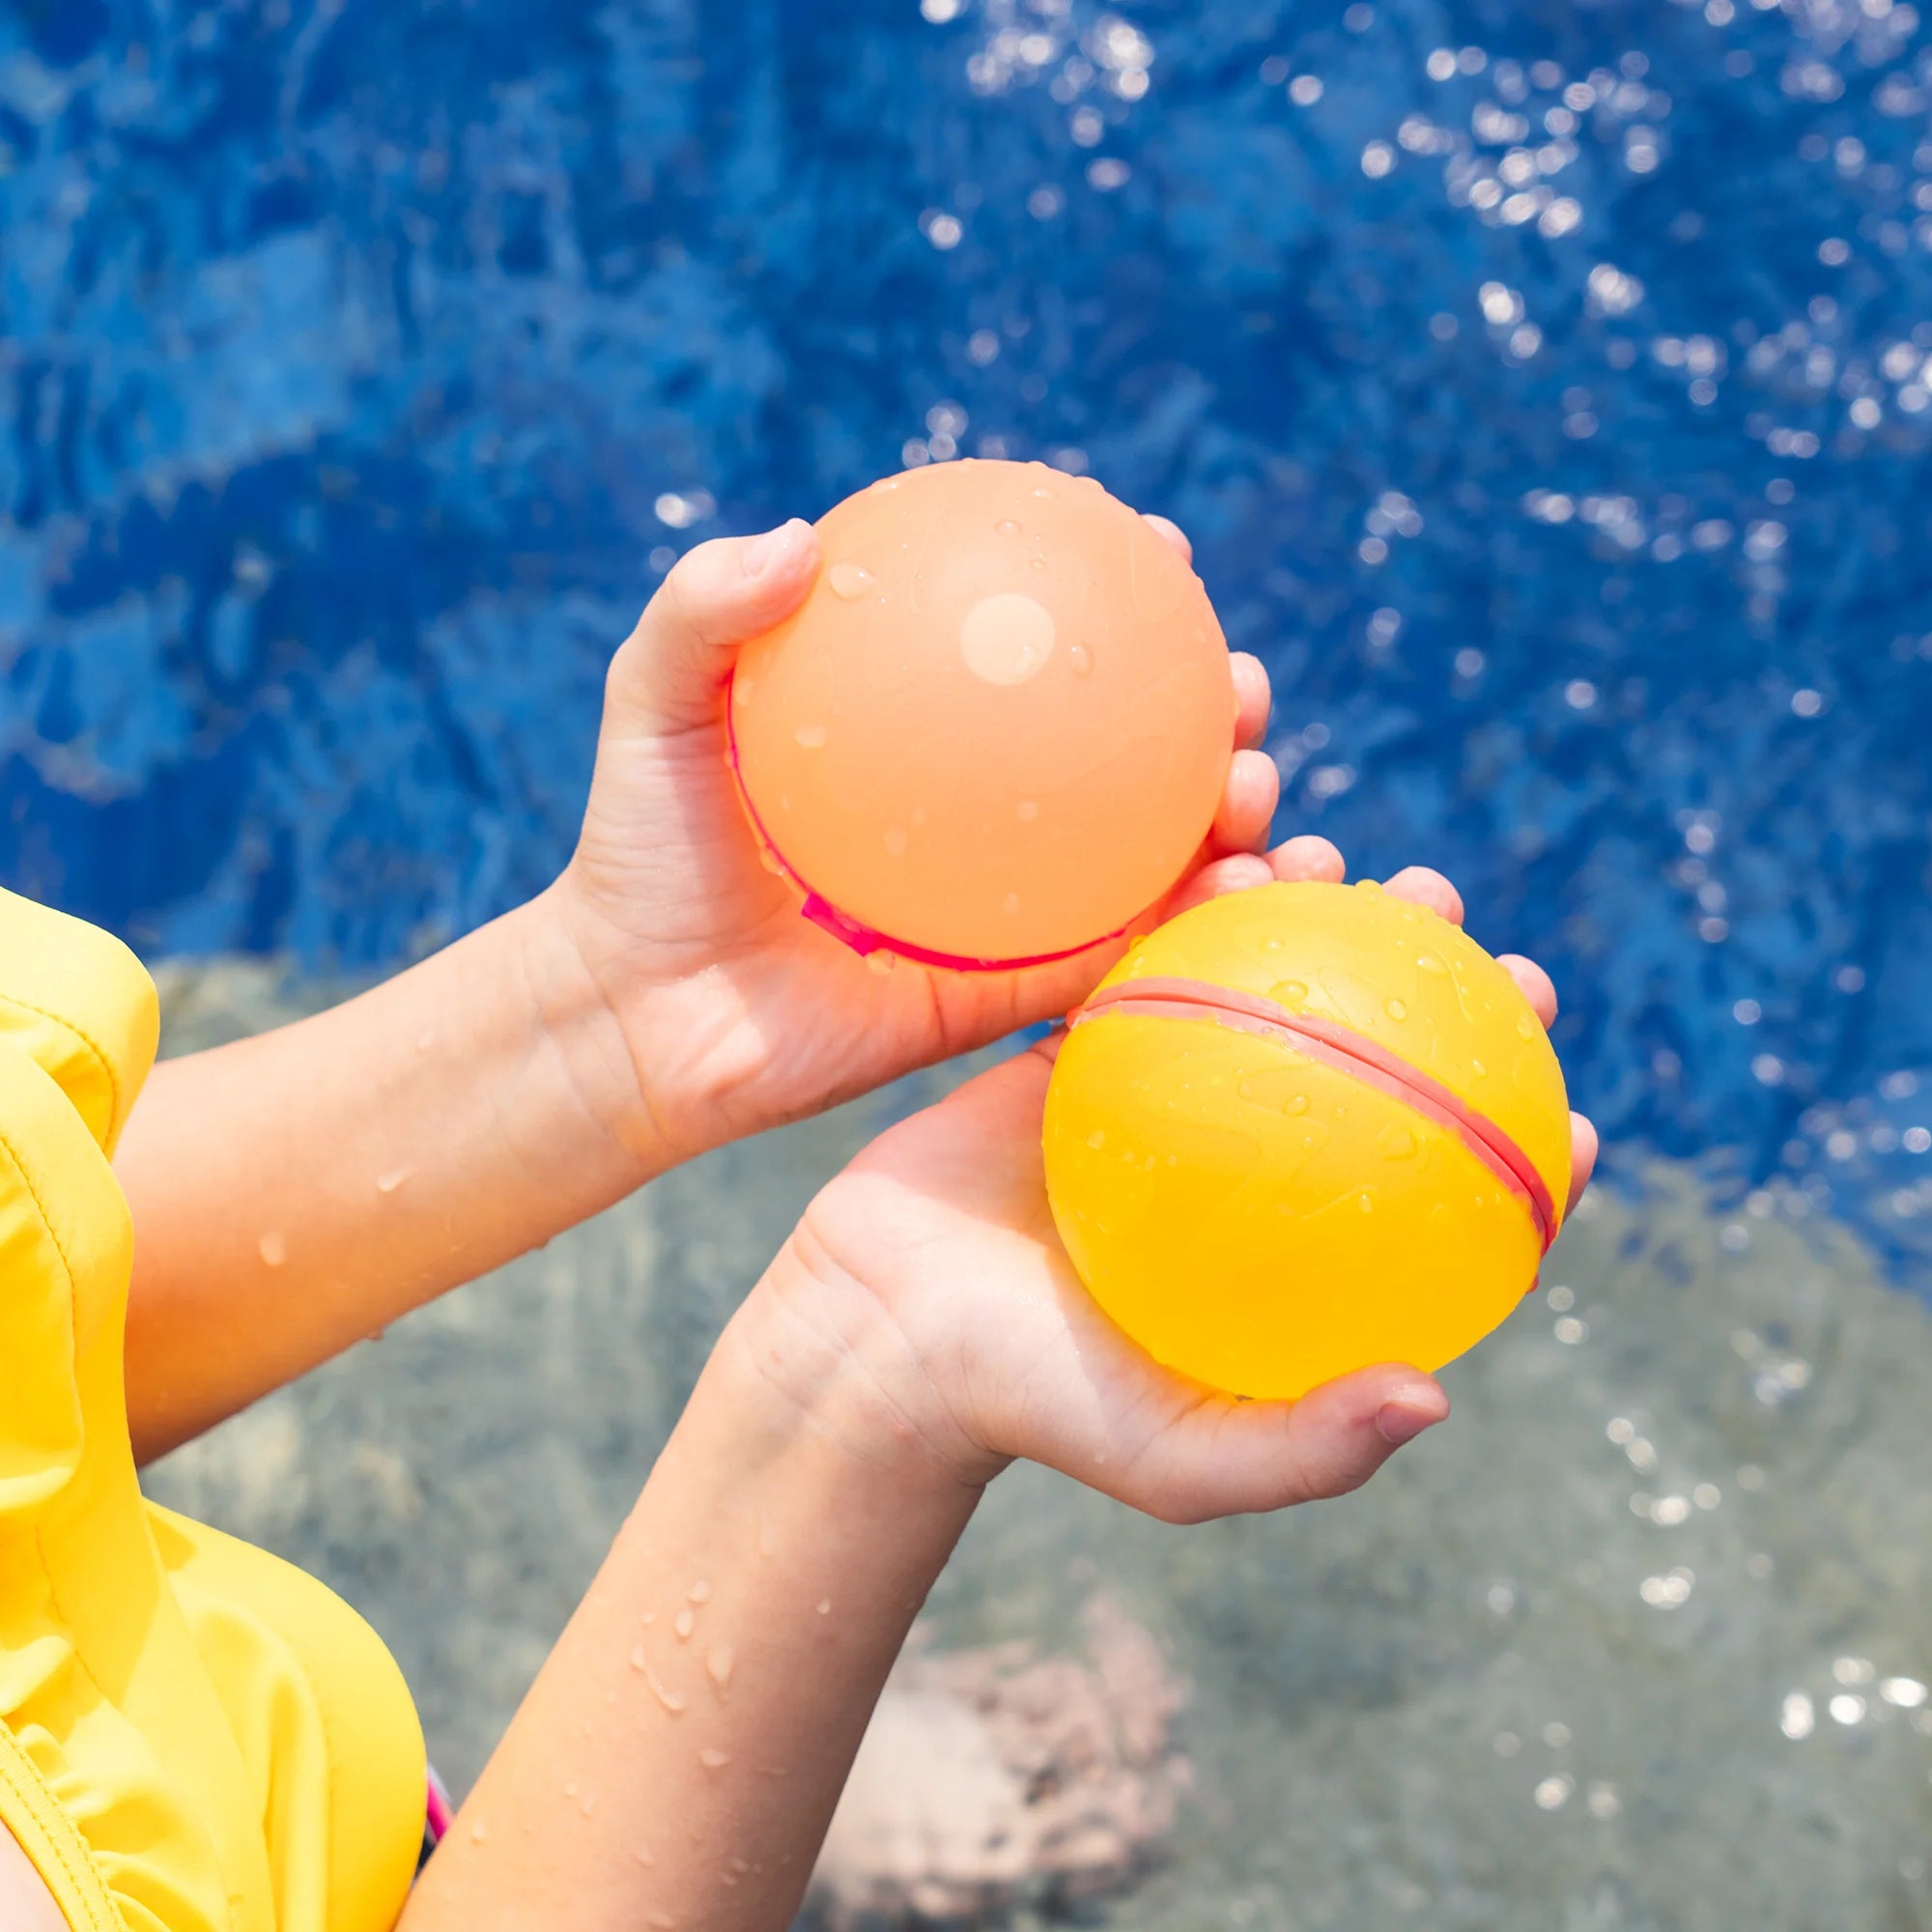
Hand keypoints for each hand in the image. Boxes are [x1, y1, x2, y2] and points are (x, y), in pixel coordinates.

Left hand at [541, 514, 1287, 1166]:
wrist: (636, 1016)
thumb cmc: (641, 857)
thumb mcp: (658, 710)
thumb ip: (706, 614)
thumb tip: (804, 537)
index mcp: (928, 739)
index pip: (1044, 653)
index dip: (1121, 598)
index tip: (1164, 551)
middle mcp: (985, 818)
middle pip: (1134, 750)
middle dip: (1217, 708)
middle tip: (1244, 682)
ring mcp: (1009, 909)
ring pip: (1153, 853)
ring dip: (1233, 817)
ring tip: (1258, 786)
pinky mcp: (1010, 999)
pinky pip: (1111, 957)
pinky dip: (1182, 925)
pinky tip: (1232, 892)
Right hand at [738, 869, 1599, 1519]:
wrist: (876, 1332)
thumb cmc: (1030, 1405)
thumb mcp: (1176, 1457)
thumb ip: (1299, 1449)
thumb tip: (1436, 1399)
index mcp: (1284, 1259)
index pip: (1426, 1207)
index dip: (1512, 1160)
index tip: (1572, 1125)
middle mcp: (1241, 1167)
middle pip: (1367, 1065)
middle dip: (1441, 996)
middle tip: (1486, 954)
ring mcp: (1164, 1095)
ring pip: (1262, 982)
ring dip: (1319, 909)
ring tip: (1351, 865)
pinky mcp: (1080, 1044)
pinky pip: (1147, 950)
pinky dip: (1192, 898)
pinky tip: (1232, 852)